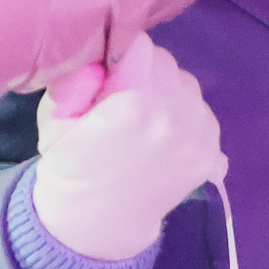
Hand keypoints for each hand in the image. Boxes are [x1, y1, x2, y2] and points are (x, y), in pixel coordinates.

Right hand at [31, 33, 224, 260]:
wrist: (97, 223)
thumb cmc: (70, 165)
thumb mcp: (56, 118)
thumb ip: (77, 79)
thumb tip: (102, 55)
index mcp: (134, 103)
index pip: (138, 46)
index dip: (120, 55)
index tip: (109, 73)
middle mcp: (174, 114)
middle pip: (164, 62)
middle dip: (143, 72)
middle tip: (121, 100)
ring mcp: (198, 136)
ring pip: (186, 84)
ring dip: (167, 92)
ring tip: (142, 121)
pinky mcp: (211, 152)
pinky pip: (202, 111)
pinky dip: (185, 116)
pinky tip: (161, 137)